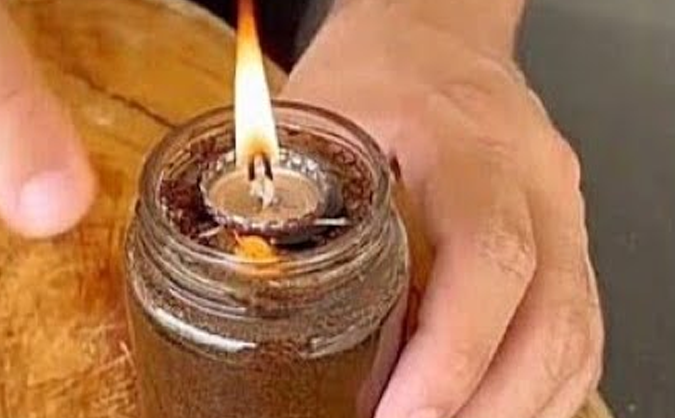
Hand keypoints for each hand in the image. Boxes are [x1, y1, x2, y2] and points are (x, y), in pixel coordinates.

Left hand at [283, 3, 603, 417]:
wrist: (438, 38)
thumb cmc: (379, 70)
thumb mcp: (317, 112)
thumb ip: (287, 194)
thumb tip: (245, 278)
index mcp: (473, 145)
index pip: (489, 257)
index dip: (454, 352)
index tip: (402, 414)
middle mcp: (537, 183)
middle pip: (552, 317)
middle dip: (488, 404)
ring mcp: (563, 214)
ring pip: (574, 335)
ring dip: (517, 408)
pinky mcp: (563, 241)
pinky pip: (576, 328)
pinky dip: (539, 389)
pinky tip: (494, 411)